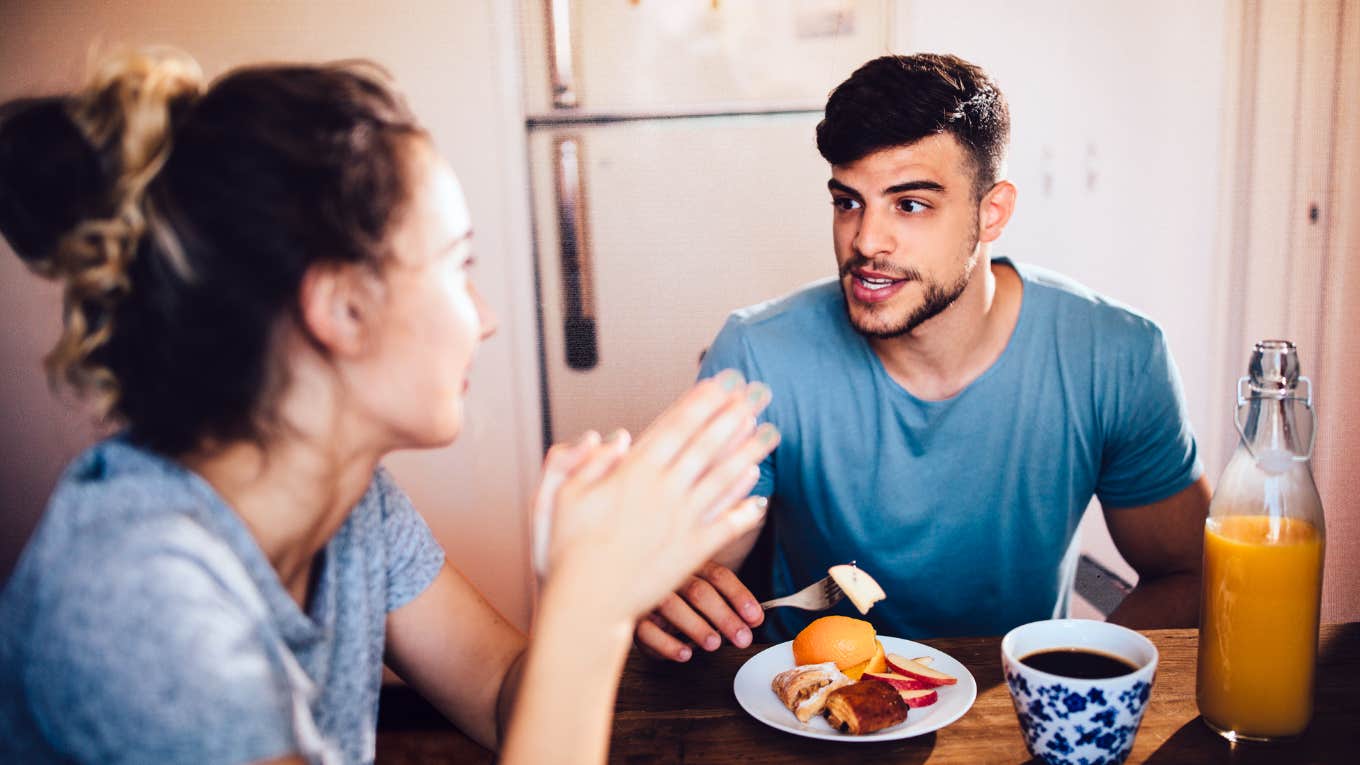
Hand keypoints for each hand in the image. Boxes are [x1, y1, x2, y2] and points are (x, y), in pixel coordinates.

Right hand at [539, 370, 778, 625]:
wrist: (588, 602)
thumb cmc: (570, 550)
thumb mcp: (563, 495)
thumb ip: (588, 462)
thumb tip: (614, 437)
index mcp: (633, 472)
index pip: (677, 425)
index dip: (704, 400)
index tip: (725, 380)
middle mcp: (664, 491)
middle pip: (708, 444)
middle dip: (736, 414)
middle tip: (760, 391)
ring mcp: (681, 521)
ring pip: (724, 479)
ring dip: (750, 452)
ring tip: (772, 431)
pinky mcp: (692, 552)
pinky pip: (726, 523)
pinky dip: (745, 505)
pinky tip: (760, 489)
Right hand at [635, 561, 763, 661]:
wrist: (635, 596)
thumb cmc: (680, 600)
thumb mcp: (703, 596)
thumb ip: (728, 604)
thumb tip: (754, 620)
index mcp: (691, 566)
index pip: (718, 576)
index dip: (739, 596)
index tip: (756, 618)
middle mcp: (670, 576)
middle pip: (698, 590)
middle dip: (723, 616)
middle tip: (742, 638)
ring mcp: (649, 595)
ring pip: (671, 605)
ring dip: (696, 626)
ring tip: (714, 644)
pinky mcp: (634, 618)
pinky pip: (647, 630)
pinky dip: (667, 643)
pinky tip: (685, 654)